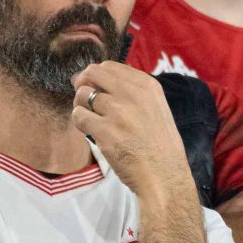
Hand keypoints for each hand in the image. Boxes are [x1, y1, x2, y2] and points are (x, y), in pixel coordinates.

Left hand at [71, 61, 192, 201]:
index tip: (93, 86)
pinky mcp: (106, 132)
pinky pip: (79, 116)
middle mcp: (133, 95)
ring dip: (81, 106)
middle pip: (92, 73)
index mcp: (147, 86)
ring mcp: (119, 113)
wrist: (164, 176)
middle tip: (84, 99)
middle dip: (83, 84)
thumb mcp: (156, 108)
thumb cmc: (158, 145)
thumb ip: (133, 92)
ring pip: (82, 95)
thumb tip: (98, 79)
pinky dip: (79, 122)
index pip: (110, 66)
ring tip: (91, 119)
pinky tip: (90, 130)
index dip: (96, 75)